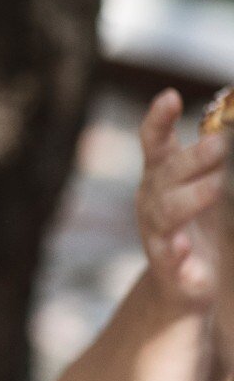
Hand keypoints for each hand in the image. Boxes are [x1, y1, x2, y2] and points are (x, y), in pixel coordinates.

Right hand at [137, 89, 225, 310]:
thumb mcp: (206, 183)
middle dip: (193, 158)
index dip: (158, 120)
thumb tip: (230, 125)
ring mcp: (158, 235)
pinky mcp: (170, 269)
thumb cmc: (199, 223)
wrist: (185, 283)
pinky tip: (185, 249)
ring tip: (216, 187)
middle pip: (167, 174)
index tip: (170, 97)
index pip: (154, 143)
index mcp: (161, 177)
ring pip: (167, 213)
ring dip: (192, 198)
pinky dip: (176, 254)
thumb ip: (214, 157)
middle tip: (220, 144)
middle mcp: (153, 201)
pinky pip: (170, 260)